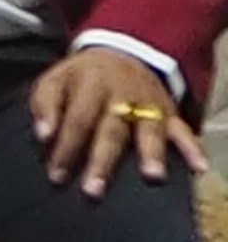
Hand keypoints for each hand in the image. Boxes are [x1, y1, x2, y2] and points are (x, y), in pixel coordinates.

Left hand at [31, 46, 198, 194]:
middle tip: (94, 189)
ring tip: (152, 176)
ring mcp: (148, 103)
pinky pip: (183, 130)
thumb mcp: (55, 79)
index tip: (57, 176)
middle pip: (111, 130)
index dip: (66, 148)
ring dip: (151, 152)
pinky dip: (192, 148)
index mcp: (89, 84)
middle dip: (102, 161)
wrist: (122, 52)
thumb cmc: (83, 77)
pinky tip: (198, 166)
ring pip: (149, 129)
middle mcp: (120, 95)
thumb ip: (45, 105)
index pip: (76, 119)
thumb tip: (43, 135)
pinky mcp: (169, 112)